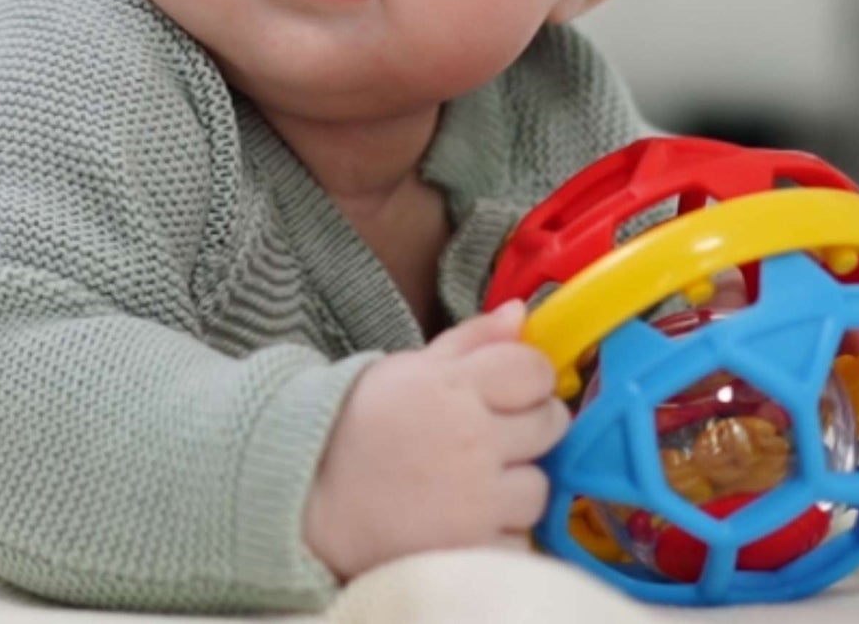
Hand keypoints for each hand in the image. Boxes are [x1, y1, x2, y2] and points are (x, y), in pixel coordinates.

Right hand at [302, 298, 568, 581]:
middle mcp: (473, 438)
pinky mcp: (476, 546)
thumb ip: (469, 341)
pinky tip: (467, 520)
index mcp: (453, 386)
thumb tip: (519, 312)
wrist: (308, 494)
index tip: (510, 389)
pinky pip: (520, 539)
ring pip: (539, 486)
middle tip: (491, 435)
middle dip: (528, 426)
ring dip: (514, 485)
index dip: (529, 377)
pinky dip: (499, 532)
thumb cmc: (356, 424)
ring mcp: (478, 498)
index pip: (534, 369)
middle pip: (550, 424)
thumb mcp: (406, 369)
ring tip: (475, 484)